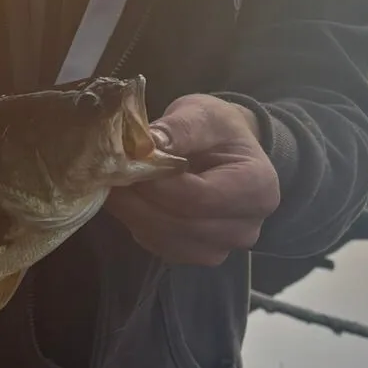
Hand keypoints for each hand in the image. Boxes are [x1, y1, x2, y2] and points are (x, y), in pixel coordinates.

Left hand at [106, 95, 279, 264]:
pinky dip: (139, 225)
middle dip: (139, 201)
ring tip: (115, 185)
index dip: (157, 185)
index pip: (198, 197)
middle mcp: (246, 227)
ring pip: (166, 240)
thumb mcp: (203, 114)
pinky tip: (129, 201)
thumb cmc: (218, 130)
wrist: (226, 151)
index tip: (126, 164)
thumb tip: (146, 144)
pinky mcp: (198, 254)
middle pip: (181, 225)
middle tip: (109, 176)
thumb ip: (180, 128)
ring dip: (133, 215)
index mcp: (258, 188)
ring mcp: (223, 246)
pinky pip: (160, 247)